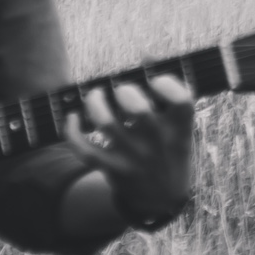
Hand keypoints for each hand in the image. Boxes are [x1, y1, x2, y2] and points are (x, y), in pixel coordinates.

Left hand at [63, 74, 194, 227]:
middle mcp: (158, 144)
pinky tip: (73, 118)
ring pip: (108, 126)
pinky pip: (85, 150)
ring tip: (94, 96)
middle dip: (126, 92)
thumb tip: (147, 55)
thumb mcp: (177, 126)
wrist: (161, 200)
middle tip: (121, 91)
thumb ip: (166, 90)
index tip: (155, 80)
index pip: (182, 101)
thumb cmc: (168, 148)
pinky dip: (72, 131)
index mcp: (179, 130)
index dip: (168, 84)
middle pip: (140, 111)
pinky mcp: (113, 169)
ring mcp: (134, 158)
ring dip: (95, 104)